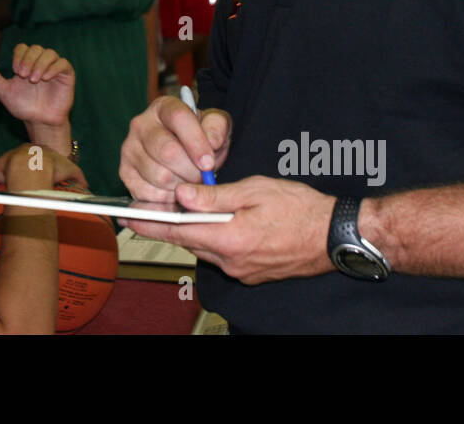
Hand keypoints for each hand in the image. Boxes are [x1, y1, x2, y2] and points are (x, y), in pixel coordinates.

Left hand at [0, 44, 73, 127]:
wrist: (39, 122)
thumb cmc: (22, 107)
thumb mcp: (4, 92)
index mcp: (26, 63)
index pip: (22, 48)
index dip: (18, 56)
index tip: (15, 70)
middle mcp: (40, 62)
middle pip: (36, 48)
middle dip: (28, 60)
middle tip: (23, 75)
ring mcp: (54, 67)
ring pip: (49, 53)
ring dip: (40, 64)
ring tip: (34, 79)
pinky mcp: (67, 74)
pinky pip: (63, 63)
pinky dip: (53, 68)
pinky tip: (45, 79)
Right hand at [0, 144, 87, 191]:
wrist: (27, 167)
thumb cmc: (9, 168)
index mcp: (28, 151)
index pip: (31, 158)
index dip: (31, 167)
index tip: (31, 178)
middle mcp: (45, 152)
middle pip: (49, 162)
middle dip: (50, 172)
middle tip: (48, 186)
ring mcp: (58, 160)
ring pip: (64, 169)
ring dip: (65, 179)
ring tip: (64, 190)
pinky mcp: (70, 169)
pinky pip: (77, 176)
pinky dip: (79, 182)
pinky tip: (80, 190)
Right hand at [120, 95, 230, 203]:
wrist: (183, 152)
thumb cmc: (199, 138)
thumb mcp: (215, 125)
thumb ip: (217, 127)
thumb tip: (212, 141)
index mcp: (163, 107)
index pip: (178, 118)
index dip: (196, 142)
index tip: (208, 163)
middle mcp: (141, 124)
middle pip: (167, 151)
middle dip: (191, 171)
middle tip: (202, 177)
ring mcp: (130, 148)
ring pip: (159, 176)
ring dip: (181, 186)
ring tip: (190, 183)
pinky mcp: (125, 172)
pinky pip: (148, 193)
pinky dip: (167, 198)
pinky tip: (176, 191)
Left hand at [128, 175, 335, 284]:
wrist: (334, 236)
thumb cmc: (300, 208)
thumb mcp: (255, 190)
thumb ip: (215, 196)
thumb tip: (182, 196)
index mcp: (230, 239)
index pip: (179, 232)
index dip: (150, 225)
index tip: (128, 218)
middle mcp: (233, 261)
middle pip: (191, 241)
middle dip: (172, 225)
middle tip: (150, 208)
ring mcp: (243, 271)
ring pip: (207, 248)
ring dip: (197, 230)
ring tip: (193, 210)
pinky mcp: (252, 274)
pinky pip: (224, 255)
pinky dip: (217, 239)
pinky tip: (224, 223)